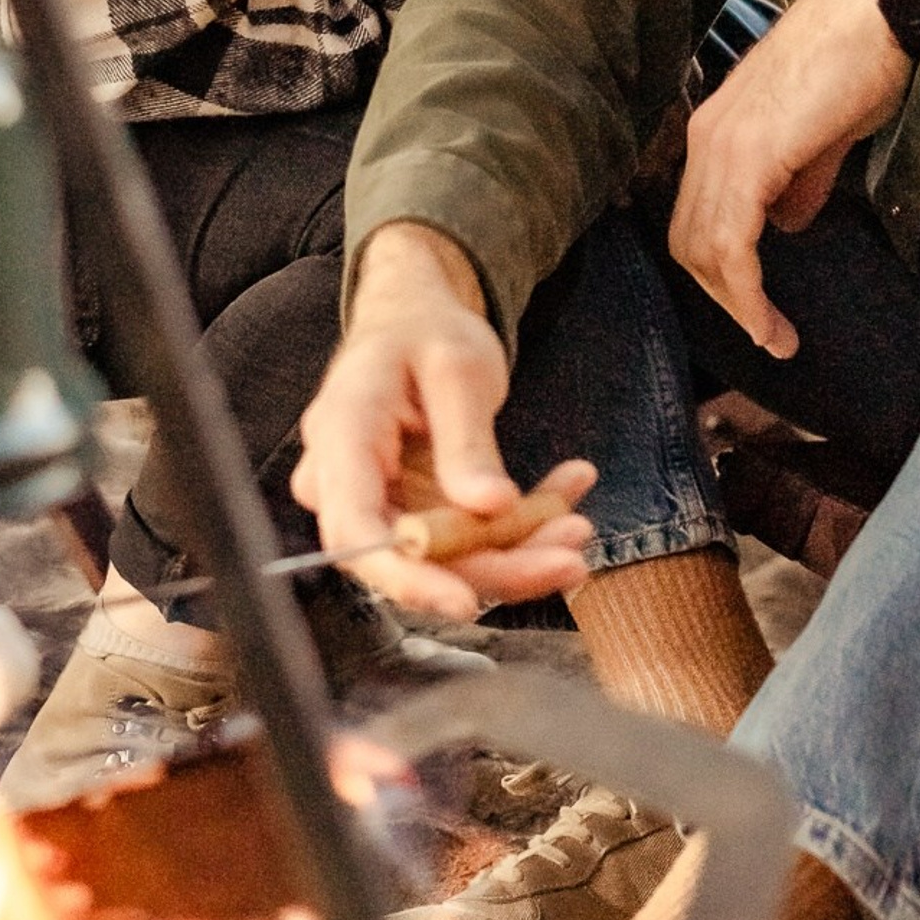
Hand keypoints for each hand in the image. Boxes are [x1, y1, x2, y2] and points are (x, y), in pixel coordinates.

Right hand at [292, 222, 595, 619]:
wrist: (415, 318)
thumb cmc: (427, 330)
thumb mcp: (458, 368)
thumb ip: (467, 440)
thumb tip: (491, 507)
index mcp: (342, 434)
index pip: (356, 530)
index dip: (407, 577)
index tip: (467, 602)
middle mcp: (347, 482)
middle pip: (412, 556)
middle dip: (496, 567)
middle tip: (571, 556)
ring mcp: (382, 502)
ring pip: (447, 558)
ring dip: (519, 551)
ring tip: (577, 524)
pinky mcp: (414, 512)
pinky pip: (466, 540)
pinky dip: (519, 527)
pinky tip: (564, 495)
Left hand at [669, 0, 919, 357]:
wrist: (876, 13)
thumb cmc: (858, 60)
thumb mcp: (824, 134)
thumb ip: (801, 179)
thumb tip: (790, 222)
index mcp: (718, 131)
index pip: (698, 216)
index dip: (722, 270)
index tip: (758, 308)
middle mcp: (706, 138)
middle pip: (690, 240)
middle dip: (725, 296)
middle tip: (767, 332)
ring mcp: (721, 145)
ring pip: (705, 249)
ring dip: (738, 304)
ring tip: (775, 338)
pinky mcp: (748, 156)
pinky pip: (732, 243)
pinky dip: (747, 292)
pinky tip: (771, 321)